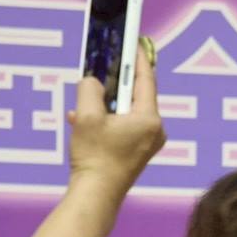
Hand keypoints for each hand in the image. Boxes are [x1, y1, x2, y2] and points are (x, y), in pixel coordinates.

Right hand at [67, 47, 165, 196]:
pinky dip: (103, 120)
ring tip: (85, 98)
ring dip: (103, 103)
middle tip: (105, 60)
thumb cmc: (95, 158)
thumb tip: (92, 81)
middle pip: (135, 94)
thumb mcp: (86, 115)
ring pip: (125, 110)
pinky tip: (81, 120)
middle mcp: (155, 130)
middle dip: (115, 80)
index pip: (145, 78)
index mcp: (149, 118)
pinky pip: (121, 126)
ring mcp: (147, 142)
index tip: (133, 39)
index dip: (137, 57)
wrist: (96, 197)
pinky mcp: (137, 151)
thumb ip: (89, 88)